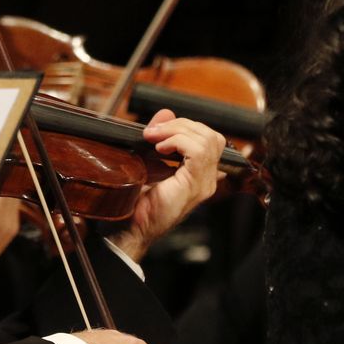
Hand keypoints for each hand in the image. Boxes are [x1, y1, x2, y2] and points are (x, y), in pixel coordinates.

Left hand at [110, 109, 226, 261]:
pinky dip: (178, 142)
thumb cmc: (139, 203)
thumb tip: (165, 113)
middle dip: (182, 124)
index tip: (158, 130)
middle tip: (154, 130)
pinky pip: (198, 151)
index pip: (211, 139)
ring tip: (155, 138)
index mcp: (201, 174)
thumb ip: (161, 138)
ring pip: (207, 140)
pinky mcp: (195, 185)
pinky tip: (161, 148)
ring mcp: (204, 184)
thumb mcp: (150, 161)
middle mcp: (209, 179)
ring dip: (178, 131)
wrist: (131, 230)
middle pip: (212, 136)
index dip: (187, 127)